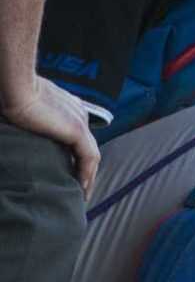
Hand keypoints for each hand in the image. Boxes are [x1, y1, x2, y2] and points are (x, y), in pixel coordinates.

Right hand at [3, 76, 98, 191]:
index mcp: (69, 108)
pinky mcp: (77, 131)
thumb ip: (34, 119)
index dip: (75, 155)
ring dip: (89, 175)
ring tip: (82, 193)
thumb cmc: (15, 94)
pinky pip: (89, 158)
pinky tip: (82, 188)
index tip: (69, 171)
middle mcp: (79, 115)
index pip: (77, 137)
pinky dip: (87, 174)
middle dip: (85, 169)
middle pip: (87, 147)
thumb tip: (24, 127)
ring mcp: (80, 122)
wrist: (17, 87)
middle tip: (79, 189)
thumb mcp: (28, 109)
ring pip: (91, 155)